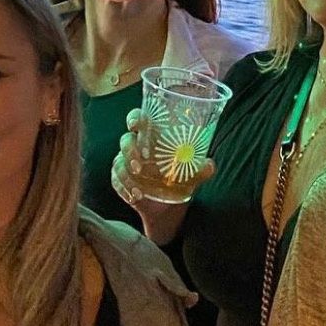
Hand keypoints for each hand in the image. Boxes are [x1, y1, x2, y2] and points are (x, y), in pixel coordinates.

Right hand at [111, 113, 212, 244]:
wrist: (169, 208)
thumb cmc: (180, 180)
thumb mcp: (192, 175)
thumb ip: (201, 170)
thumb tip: (209, 165)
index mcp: (153, 136)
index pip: (139, 119)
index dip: (134, 118)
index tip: (134, 125)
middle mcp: (137, 147)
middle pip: (125, 140)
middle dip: (129, 151)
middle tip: (140, 165)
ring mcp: (125, 163)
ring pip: (118, 162)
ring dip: (126, 175)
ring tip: (140, 190)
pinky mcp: (120, 180)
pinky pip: (116, 181)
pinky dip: (124, 189)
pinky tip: (134, 197)